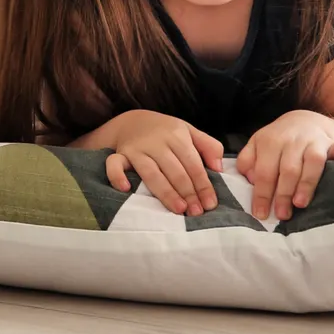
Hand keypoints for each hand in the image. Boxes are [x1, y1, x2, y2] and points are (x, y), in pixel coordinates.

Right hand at [104, 111, 222, 216]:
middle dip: (188, 193)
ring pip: (151, 173)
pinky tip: (126, 189)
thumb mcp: (190, 132)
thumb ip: (209, 146)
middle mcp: (157, 141)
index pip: (193, 164)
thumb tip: (219, 169)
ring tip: (178, 209)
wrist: (133, 121)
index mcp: (177, 135)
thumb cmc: (166, 132)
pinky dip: (117, 176)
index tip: (210, 204)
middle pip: (175, 170)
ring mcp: (136, 148)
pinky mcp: (119, 154)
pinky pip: (114, 164)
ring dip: (165, 192)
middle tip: (196, 212)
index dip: (203, 185)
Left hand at [236, 111, 333, 221]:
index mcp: (270, 141)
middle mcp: (293, 140)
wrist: (305, 120)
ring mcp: (315, 140)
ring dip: (307, 182)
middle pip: (288, 169)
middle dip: (283, 194)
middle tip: (282, 214)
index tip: (260, 213)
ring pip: (313, 161)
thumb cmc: (278, 141)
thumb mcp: (257, 146)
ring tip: (301, 203)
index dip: (261, 194)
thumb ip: (248, 161)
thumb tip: (250, 179)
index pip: (264, 171)